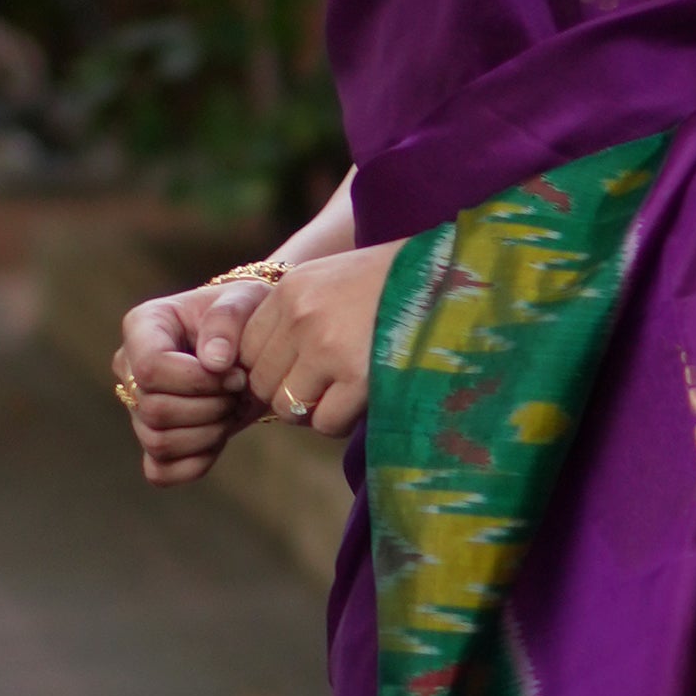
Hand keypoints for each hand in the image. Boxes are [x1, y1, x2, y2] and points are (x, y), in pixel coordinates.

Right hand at [112, 284, 264, 487]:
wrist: (256, 344)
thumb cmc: (247, 315)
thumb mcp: (244, 301)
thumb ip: (227, 320)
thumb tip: (213, 362)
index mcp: (142, 326)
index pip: (150, 369)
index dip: (197, 381)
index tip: (235, 374)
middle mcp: (129, 368)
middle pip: (154, 411)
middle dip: (209, 409)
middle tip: (238, 392)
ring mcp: (137, 407)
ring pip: (158, 443)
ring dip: (208, 435)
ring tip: (232, 409)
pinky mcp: (154, 439)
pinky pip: (160, 472)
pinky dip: (194, 465)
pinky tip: (219, 441)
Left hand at [240, 243, 402, 442]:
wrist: (450, 274)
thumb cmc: (393, 282)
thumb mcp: (331, 279)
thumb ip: (294, 314)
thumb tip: (262, 374)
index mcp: (290, 289)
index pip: (244, 350)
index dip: (268, 369)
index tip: (295, 372)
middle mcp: (300, 316)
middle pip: (262, 383)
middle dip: (288, 393)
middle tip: (322, 388)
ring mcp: (327, 346)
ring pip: (288, 408)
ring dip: (314, 410)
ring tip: (344, 393)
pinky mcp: (358, 375)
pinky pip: (325, 422)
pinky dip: (341, 421)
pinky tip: (362, 400)